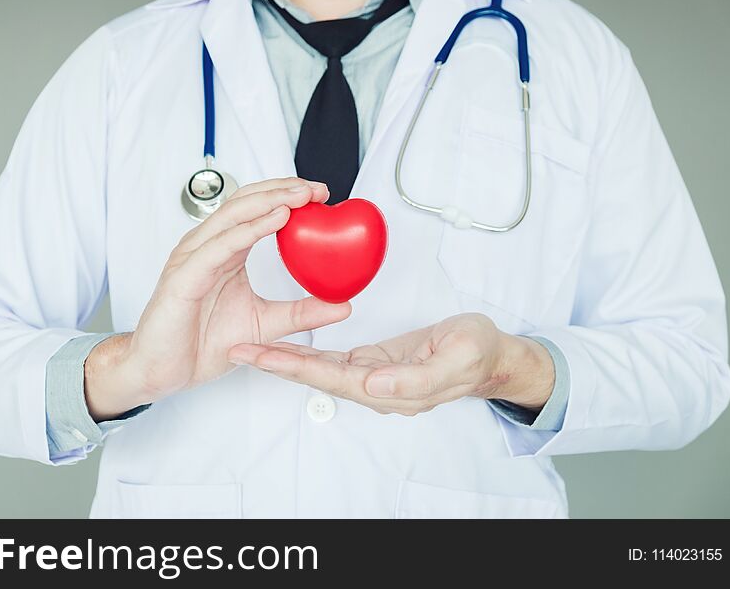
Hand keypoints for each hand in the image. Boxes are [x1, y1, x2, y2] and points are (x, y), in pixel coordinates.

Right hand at [84, 177, 351, 419]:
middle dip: (283, 189)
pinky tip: (275, 220)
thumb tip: (343, 305)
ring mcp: (193, 259)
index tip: (321, 194)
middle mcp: (208, 247)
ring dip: (270, 201)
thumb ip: (301, 312)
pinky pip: (219, 247)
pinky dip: (248, 230)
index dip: (287, 196)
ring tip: (301, 196)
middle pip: (246, 203)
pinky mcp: (184, 278)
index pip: (256, 210)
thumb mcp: (265, 324)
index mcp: (225, 252)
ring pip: (233, 216)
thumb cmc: (201, 343)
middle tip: (317, 188)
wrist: (162, 372)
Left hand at [228, 313, 553, 415]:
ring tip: (250, 345)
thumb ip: (417, 377)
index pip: (332, 378)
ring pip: (319, 367)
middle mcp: (375, 386)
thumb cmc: (478, 353)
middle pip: (315, 375)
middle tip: (239, 348)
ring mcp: (372, 375)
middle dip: (275, 362)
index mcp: (391, 388)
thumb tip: (373, 385)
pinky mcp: (373, 362)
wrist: (490, 356)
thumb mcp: (458, 358)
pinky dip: (305, 350)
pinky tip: (286, 342)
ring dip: (283, 357)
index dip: (295, 367)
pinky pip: (332, 358)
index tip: (262, 355)